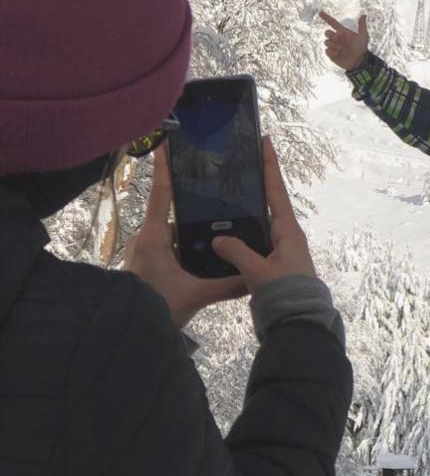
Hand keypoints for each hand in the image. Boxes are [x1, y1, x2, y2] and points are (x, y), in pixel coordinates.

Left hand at [123, 145, 247, 327]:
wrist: (128, 333)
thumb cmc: (157, 306)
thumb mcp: (197, 294)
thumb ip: (228, 284)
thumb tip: (255, 277)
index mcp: (154, 236)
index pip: (161, 194)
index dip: (164, 168)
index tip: (166, 143)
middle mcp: (148, 239)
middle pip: (176, 217)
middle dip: (198, 214)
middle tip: (221, 205)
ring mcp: (147, 254)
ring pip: (176, 238)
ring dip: (194, 240)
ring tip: (221, 239)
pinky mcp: (149, 268)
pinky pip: (172, 253)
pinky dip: (188, 254)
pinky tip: (207, 261)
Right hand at [210, 137, 317, 290]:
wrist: (299, 321)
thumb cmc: (284, 293)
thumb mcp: (258, 271)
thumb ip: (237, 252)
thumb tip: (218, 238)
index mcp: (288, 231)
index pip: (277, 191)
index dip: (270, 166)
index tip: (266, 142)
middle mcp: (288, 235)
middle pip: (270, 202)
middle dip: (258, 182)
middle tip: (242, 161)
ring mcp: (282, 249)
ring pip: (262, 221)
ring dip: (249, 207)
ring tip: (230, 190)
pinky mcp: (275, 262)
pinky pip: (257, 238)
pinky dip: (245, 229)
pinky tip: (229, 228)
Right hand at [322, 11, 368, 71]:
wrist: (359, 62)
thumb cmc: (362, 49)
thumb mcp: (363, 36)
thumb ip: (362, 26)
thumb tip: (363, 15)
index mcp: (343, 32)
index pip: (333, 23)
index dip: (326, 18)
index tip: (320, 13)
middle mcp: (337, 38)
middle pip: (327, 32)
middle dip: (331, 35)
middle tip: (338, 39)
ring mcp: (334, 46)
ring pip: (326, 42)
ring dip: (333, 45)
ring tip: (341, 49)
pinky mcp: (331, 54)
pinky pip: (326, 50)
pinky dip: (331, 52)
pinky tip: (338, 54)